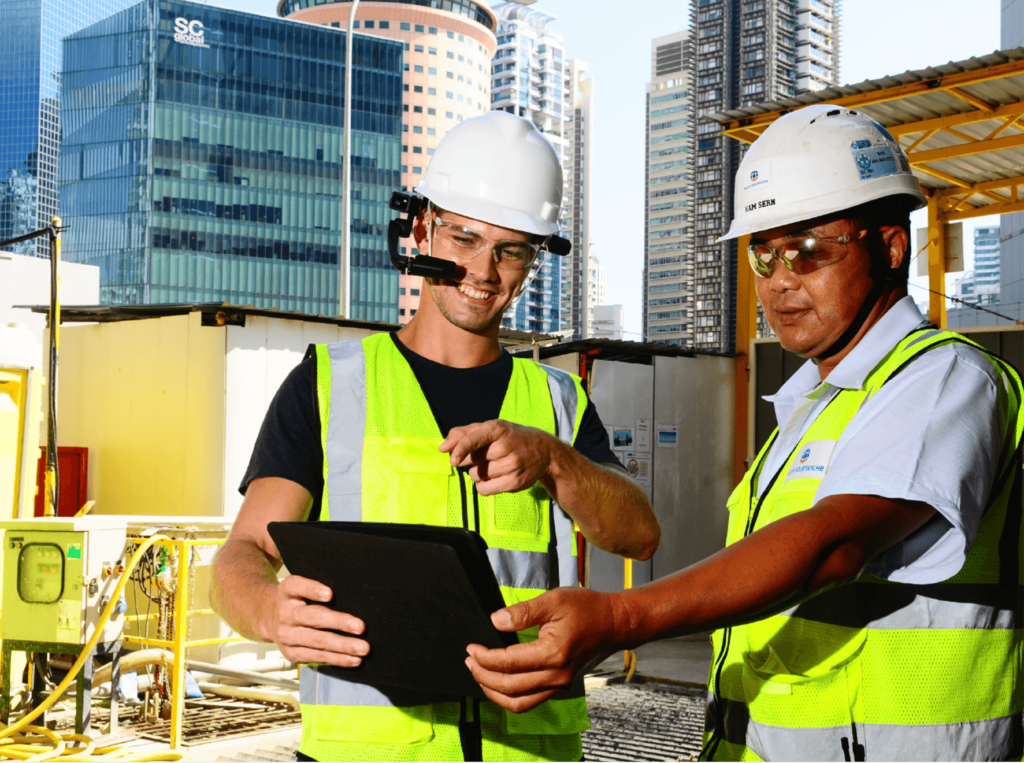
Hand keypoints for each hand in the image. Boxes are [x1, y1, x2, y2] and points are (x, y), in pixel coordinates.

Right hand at [267, 575, 369, 667]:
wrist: (270, 619)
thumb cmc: (296, 600)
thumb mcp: (301, 587)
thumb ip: (318, 588)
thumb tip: (352, 595)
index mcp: (287, 591)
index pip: (298, 586)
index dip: (313, 589)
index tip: (330, 594)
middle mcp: (285, 613)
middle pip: (313, 617)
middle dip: (339, 622)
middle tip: (360, 627)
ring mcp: (287, 635)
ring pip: (318, 641)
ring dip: (343, 646)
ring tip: (361, 647)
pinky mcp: (291, 653)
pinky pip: (316, 657)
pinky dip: (337, 659)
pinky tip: (353, 659)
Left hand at [439, 419, 554, 494]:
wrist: (543, 451)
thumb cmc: (509, 437)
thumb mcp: (489, 428)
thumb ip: (462, 434)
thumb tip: (442, 447)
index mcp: (496, 429)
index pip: (474, 440)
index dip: (461, 450)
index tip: (452, 460)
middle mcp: (505, 446)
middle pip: (470, 460)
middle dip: (470, 459)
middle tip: (486, 454)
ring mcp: (512, 465)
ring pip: (476, 476)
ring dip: (478, 473)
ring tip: (495, 465)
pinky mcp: (515, 482)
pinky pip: (484, 490)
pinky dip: (483, 486)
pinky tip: (494, 477)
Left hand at [464, 587, 621, 712]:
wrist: (612, 622)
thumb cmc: (585, 608)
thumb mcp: (553, 600)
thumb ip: (522, 612)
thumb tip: (495, 620)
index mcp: (553, 653)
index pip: (508, 662)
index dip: (484, 657)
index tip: (471, 647)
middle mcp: (556, 675)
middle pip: (509, 686)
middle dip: (483, 675)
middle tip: (468, 660)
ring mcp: (559, 684)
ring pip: (518, 702)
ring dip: (493, 691)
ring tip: (478, 674)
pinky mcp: (560, 686)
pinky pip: (529, 702)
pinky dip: (509, 697)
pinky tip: (498, 684)